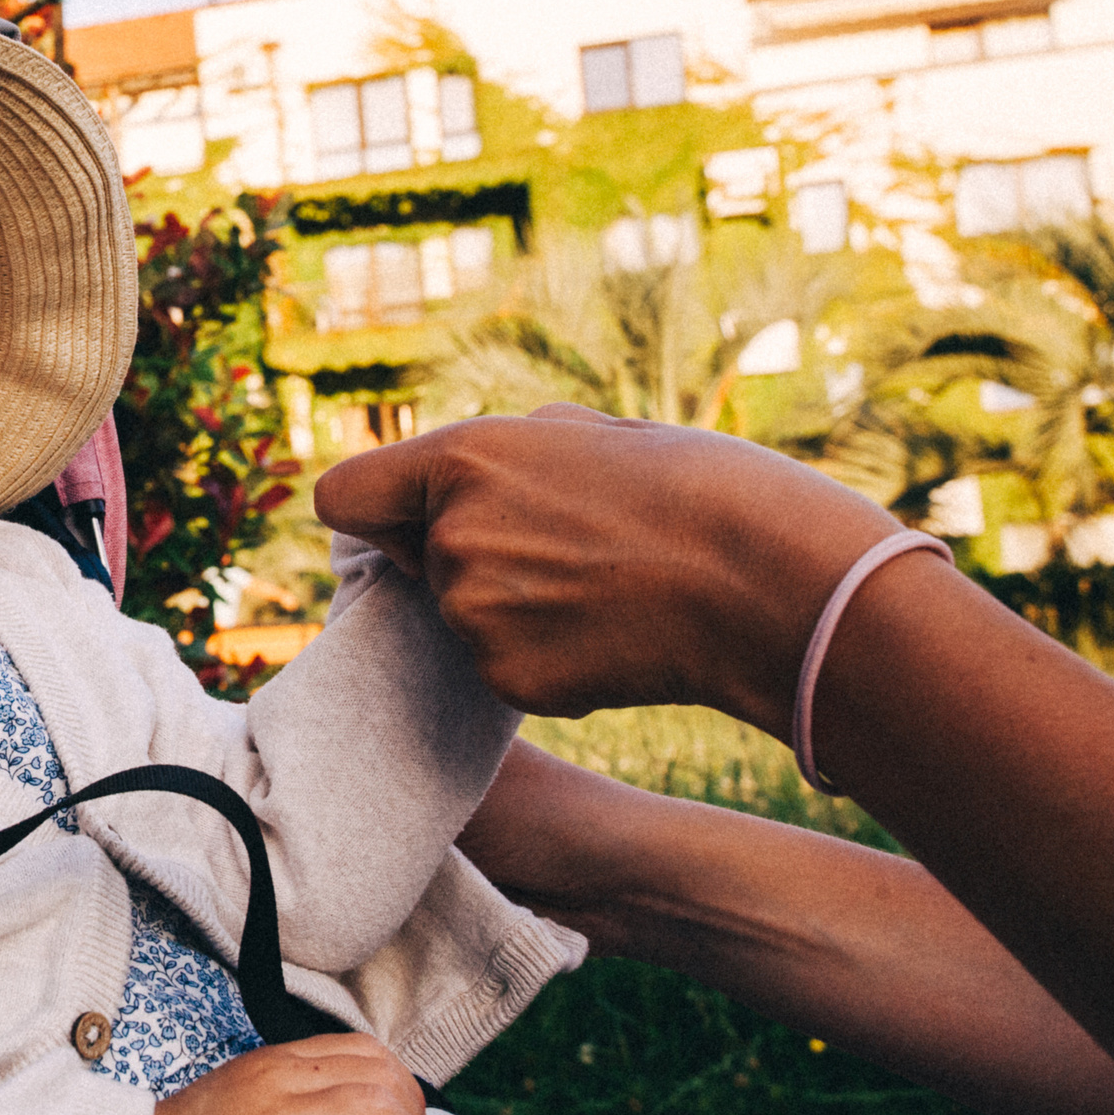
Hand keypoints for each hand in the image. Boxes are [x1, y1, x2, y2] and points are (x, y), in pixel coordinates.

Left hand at [312, 404, 902, 733]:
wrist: (769, 584)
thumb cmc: (699, 492)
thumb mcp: (593, 435)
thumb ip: (509, 452)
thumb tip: (475, 468)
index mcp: (462, 460)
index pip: (344, 495)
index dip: (379, 508)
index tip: (414, 519)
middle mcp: (452, 539)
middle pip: (421, 559)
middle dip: (471, 554)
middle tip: (569, 547)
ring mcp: (476, 616)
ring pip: (466, 614)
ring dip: (514, 605)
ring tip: (606, 587)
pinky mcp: (508, 679)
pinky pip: (503, 664)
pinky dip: (545, 655)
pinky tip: (613, 634)